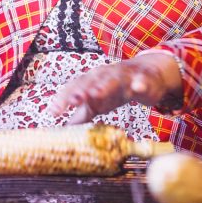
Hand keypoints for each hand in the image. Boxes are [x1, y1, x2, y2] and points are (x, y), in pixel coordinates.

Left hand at [49, 53, 181, 123]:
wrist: (148, 75)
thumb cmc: (118, 90)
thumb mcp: (99, 102)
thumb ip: (83, 112)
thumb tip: (65, 128)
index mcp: (92, 80)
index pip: (74, 87)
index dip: (62, 99)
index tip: (53, 113)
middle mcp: (105, 74)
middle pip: (90, 81)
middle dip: (81, 90)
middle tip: (72, 101)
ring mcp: (124, 75)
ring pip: (113, 79)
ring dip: (104, 86)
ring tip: (96, 94)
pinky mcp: (142, 78)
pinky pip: (141, 80)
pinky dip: (139, 83)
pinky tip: (137, 87)